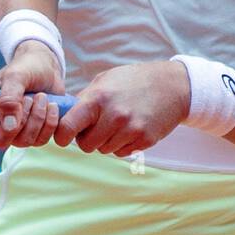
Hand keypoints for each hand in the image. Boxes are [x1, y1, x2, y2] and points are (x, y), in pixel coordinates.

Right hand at [0, 40, 64, 149]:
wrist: (48, 66)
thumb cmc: (26, 67)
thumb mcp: (16, 76)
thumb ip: (9, 98)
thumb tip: (9, 126)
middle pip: (0, 141)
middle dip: (20, 121)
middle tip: (30, 98)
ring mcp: (17, 131)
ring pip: (26, 142)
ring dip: (38, 118)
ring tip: (42, 97)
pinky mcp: (36, 132)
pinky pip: (44, 140)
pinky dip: (52, 123)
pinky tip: (53, 106)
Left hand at [54, 61, 190, 156]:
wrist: (171, 86)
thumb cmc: (133, 81)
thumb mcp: (105, 80)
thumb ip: (83, 99)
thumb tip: (62, 116)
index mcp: (99, 98)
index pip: (68, 127)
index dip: (62, 135)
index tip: (64, 136)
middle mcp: (114, 116)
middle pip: (86, 145)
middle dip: (88, 138)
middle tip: (98, 125)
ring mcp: (131, 130)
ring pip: (104, 150)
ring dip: (106, 141)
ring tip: (118, 123)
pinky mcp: (145, 140)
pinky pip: (121, 153)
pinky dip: (122, 145)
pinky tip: (130, 128)